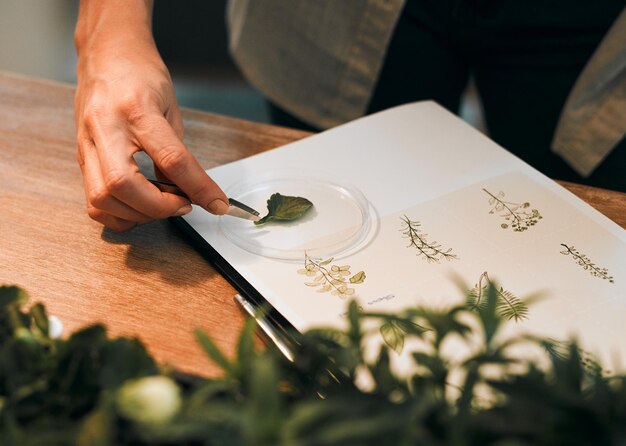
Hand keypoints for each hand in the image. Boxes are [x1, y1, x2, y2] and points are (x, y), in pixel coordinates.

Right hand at [74, 0, 227, 231]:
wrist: (105, 55)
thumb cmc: (141, 76)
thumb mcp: (170, 109)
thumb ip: (178, 153)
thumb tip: (190, 193)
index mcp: (137, 110)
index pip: (172, 159)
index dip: (199, 188)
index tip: (218, 204)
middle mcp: (106, 128)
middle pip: (123, 185)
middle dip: (159, 207)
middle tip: (184, 204)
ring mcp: (87, 144)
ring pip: (102, 199)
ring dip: (139, 214)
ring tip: (163, 205)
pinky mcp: (80, 157)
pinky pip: (93, 202)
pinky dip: (119, 215)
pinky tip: (139, 207)